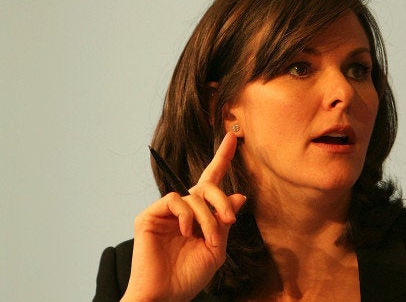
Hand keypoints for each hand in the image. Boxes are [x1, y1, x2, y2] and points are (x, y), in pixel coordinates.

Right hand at [122, 133, 246, 301]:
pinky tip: (186, 232)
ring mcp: (165, 213)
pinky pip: (174, 200)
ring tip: (208, 239)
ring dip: (208, 217)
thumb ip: (224, 221)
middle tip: (228, 222)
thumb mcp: (216, 249)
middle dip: (221, 200)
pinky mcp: (149, 216)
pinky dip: (186, 215)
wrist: (166, 295)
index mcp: (198, 217)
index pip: (211, 182)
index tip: (233, 136)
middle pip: (207, 186)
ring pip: (194, 196)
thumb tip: (238, 195)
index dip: (222, 158)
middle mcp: (182, 211)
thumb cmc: (189, 276)